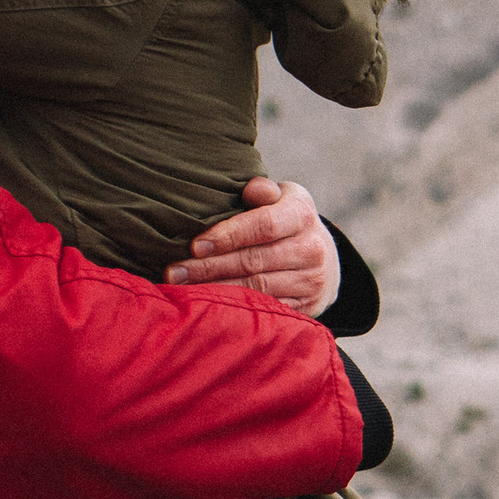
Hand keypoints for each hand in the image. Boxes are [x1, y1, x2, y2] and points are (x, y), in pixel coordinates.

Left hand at [167, 175, 339, 316]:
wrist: (324, 259)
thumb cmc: (286, 220)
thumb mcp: (280, 197)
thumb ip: (262, 191)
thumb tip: (249, 189)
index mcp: (302, 214)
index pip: (263, 225)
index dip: (228, 236)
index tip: (195, 245)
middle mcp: (312, 249)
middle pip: (254, 261)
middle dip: (209, 267)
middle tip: (173, 271)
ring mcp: (311, 281)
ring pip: (256, 288)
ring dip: (215, 289)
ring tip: (181, 288)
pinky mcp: (305, 307)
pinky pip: (264, 308)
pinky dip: (233, 307)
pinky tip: (207, 304)